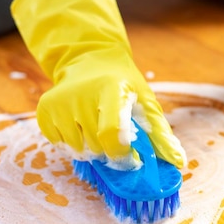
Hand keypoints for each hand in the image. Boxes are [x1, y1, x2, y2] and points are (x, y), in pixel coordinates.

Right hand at [11, 0, 185, 167]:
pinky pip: (59, 145)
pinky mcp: (44, 110)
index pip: (111, 133)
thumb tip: (178, 161)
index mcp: (111, 89)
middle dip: (109, 152)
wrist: (91, 61)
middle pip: (95, 146)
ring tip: (98, 129)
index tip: (130, 159)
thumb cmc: (124, 85)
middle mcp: (81, 94)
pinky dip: (72, 144)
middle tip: (116, 138)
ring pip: (77, 150)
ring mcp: (59, 102)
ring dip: (90, 149)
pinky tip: (80, 126)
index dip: (121, 154)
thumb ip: (161, 133)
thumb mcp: (145, 102)